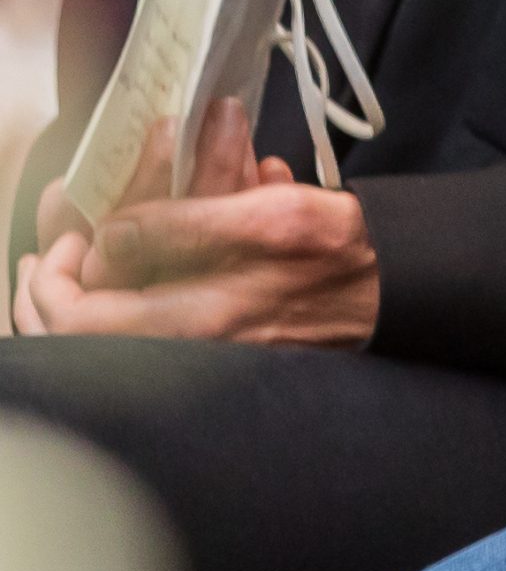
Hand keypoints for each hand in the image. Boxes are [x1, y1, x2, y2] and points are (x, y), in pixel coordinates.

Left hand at [11, 101, 377, 346]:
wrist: (387, 286)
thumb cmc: (335, 253)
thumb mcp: (269, 217)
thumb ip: (185, 223)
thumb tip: (114, 233)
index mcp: (189, 320)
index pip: (74, 317)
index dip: (55, 274)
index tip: (70, 233)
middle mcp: (181, 349)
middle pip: (78, 335)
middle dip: (55, 286)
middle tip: (53, 249)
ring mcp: (191, 353)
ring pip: (108, 328)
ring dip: (96, 280)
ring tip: (88, 246)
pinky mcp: (207, 346)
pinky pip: (146, 324)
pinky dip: (138, 285)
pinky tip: (157, 242)